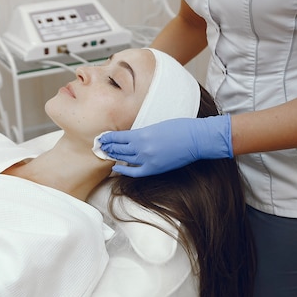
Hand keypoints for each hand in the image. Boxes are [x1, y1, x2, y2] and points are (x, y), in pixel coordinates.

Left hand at [99, 114, 232, 176]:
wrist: (197, 139)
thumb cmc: (180, 128)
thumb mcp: (156, 125)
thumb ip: (142, 132)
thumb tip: (130, 137)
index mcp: (142, 134)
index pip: (118, 137)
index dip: (109, 138)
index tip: (102, 137)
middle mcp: (142, 148)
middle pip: (119, 149)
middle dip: (108, 147)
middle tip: (99, 145)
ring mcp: (148, 160)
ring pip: (124, 159)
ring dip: (114, 156)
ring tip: (105, 153)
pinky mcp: (155, 168)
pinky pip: (135, 172)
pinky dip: (124, 170)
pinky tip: (116, 167)